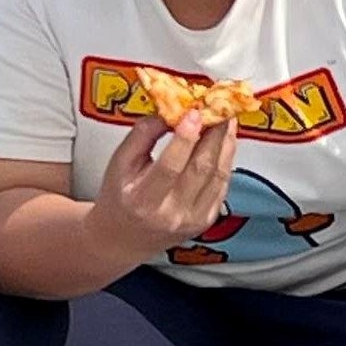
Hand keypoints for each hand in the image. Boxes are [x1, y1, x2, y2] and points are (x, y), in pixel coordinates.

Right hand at [91, 109, 240, 261]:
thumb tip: (170, 110)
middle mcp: (171, 214)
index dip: (185, 138)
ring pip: (218, 176)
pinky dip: (226, 160)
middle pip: (201, 169)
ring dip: (226, 144)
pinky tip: (224, 143)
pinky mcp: (206, 220)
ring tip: (226, 120)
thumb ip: (143, 134)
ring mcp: (192, 220)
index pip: (170, 167)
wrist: (123, 238)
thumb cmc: (120, 197)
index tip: (194, 112)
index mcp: (143, 200)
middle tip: (219, 107)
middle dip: (213, 134)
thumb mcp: (120, 162)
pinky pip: (222, 185)